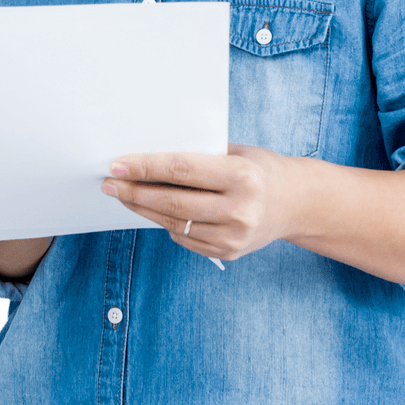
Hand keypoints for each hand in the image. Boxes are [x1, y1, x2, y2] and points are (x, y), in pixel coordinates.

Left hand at [101, 144, 303, 261]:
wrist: (295, 203)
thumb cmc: (258, 168)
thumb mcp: (234, 152)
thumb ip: (198, 156)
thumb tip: (146, 157)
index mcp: (242, 176)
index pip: (182, 170)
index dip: (145, 167)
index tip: (118, 164)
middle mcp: (240, 209)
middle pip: (172, 201)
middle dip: (134, 190)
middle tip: (109, 181)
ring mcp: (233, 236)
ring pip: (173, 221)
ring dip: (142, 207)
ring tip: (121, 193)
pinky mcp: (227, 252)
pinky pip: (183, 236)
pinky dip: (164, 221)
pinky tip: (151, 209)